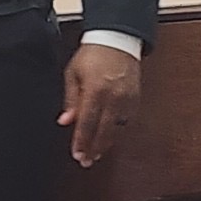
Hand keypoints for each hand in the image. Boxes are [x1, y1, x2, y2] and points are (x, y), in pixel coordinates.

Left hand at [59, 43, 141, 167]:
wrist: (117, 39)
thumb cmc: (93, 54)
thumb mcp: (73, 74)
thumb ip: (70, 99)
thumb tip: (65, 121)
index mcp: (95, 90)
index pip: (87, 123)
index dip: (82, 141)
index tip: (77, 154)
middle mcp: (113, 96)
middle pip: (104, 131)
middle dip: (94, 148)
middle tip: (87, 161)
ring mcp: (127, 98)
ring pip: (117, 128)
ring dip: (107, 142)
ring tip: (97, 152)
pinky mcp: (135, 97)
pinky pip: (127, 120)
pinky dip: (118, 130)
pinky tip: (110, 136)